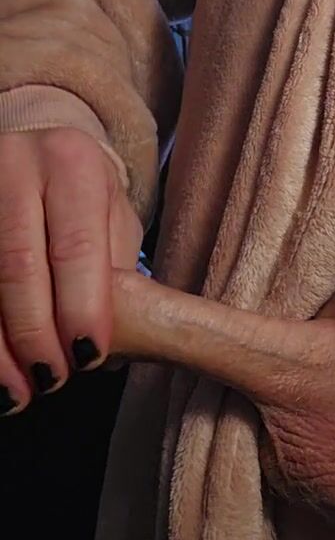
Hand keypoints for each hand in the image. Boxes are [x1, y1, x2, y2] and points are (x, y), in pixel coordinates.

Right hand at [0, 128, 142, 414]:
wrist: (31, 149)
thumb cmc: (80, 196)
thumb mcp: (111, 216)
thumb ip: (115, 273)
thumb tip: (111, 353)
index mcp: (72, 164)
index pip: (76, 245)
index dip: (81, 306)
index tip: (88, 357)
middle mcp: (15, 166)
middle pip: (17, 265)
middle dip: (35, 333)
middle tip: (53, 379)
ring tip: (18, 391)